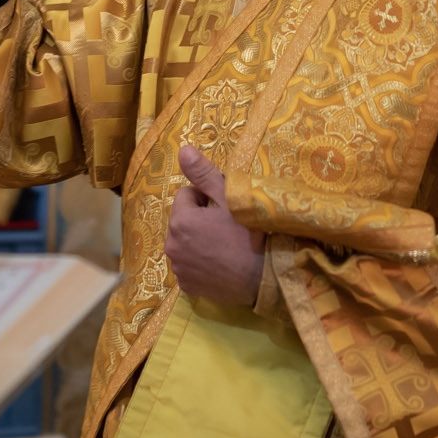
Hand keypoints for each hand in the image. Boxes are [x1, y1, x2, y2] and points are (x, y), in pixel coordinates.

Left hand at [166, 146, 264, 305]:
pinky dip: (200, 263)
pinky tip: (221, 263)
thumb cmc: (249, 234)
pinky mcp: (188, 287)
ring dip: (198, 241)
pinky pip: (190, 266)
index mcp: (180, 220)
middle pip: (183, 220)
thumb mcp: (229, 197)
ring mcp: (179, 269)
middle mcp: (172, 245)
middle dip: (199, 219)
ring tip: (225, 245)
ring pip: (185, 243)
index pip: (186, 195)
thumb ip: (203, 173)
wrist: (266, 277)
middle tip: (226, 227)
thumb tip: (182, 150)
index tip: (225, 208)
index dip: (206, 198)